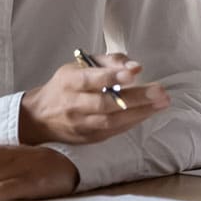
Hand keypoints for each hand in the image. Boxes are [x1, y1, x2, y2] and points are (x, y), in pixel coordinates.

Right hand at [19, 53, 170, 144]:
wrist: (39, 117)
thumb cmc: (66, 85)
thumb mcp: (80, 65)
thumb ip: (109, 61)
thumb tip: (135, 67)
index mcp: (69, 82)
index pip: (90, 80)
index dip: (111, 77)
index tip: (133, 73)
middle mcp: (73, 105)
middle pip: (105, 104)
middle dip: (135, 98)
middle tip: (160, 91)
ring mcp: (80, 125)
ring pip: (111, 121)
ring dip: (140, 112)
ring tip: (162, 103)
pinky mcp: (88, 138)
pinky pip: (113, 131)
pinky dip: (133, 122)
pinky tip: (150, 112)